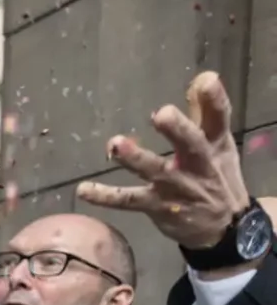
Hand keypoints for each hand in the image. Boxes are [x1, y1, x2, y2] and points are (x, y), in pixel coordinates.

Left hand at [79, 72, 252, 254]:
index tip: (207, 80)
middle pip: (191, 144)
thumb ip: (205, 112)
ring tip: (115, 144)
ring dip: (135, 158)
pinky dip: (105, 196)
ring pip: (155, 171)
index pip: (218, 118)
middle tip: (162, 114)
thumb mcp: (217, 144)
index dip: (214, 100)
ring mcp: (176, 187)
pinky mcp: (157, 206)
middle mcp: (198, 164)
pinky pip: (128, 201)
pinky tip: (83, 190)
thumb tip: (202, 79)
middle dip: (177, 130)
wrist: (223, 226)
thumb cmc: (214, 175)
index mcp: (214, 144)